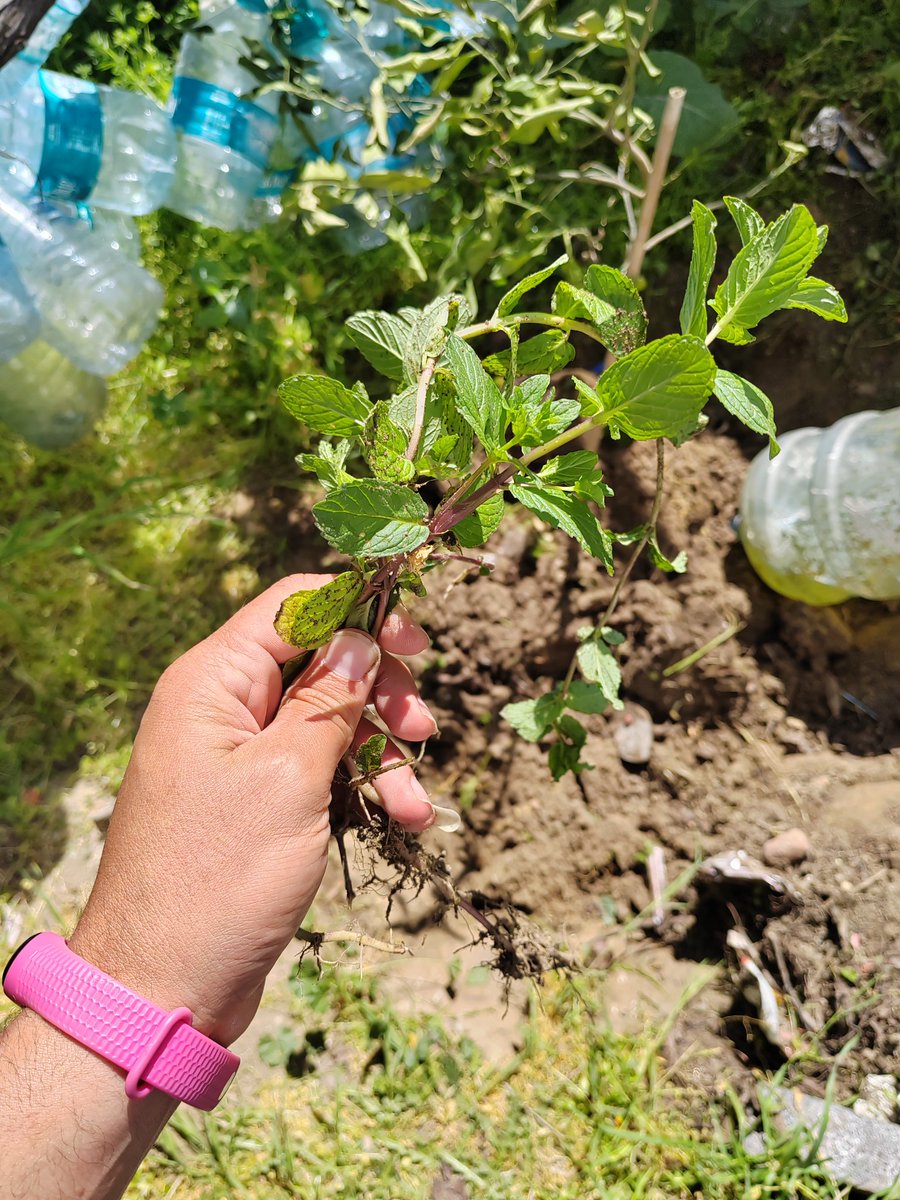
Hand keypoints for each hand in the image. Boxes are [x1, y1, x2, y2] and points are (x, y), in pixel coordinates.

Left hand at [68, 574, 435, 1045]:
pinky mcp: (257, 803)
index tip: (417, 640)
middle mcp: (222, 709)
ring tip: (417, 799)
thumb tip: (362, 637)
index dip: (359, 612)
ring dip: (381, 753)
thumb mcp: (290, 777)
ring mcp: (239, 758)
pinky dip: (362, 788)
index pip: (293, 607)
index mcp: (212, 682)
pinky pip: (320, 771)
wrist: (165, 988)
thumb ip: (330, 699)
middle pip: (319, 662)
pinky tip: (401, 820)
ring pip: (328, 722)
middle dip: (378, 690)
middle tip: (421, 727)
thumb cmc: (218, 878)